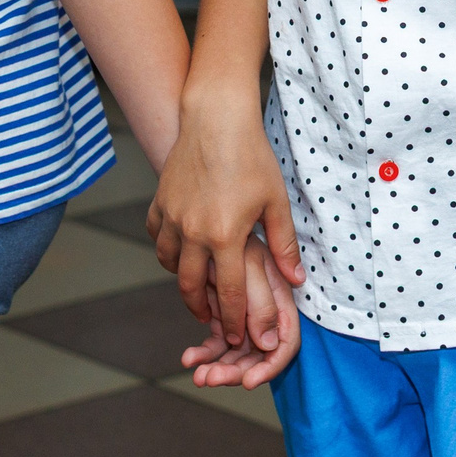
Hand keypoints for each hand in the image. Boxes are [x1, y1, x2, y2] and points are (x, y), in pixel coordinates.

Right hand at [147, 95, 305, 347]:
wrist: (216, 118)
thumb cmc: (251, 157)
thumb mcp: (275, 201)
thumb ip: (283, 245)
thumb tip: (297, 281)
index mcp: (225, 236)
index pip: (230, 294)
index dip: (234, 321)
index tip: (239, 337)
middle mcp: (193, 232)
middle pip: (192, 288)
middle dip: (203, 311)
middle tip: (213, 322)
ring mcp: (172, 217)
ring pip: (171, 265)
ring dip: (184, 281)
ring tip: (198, 288)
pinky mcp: (160, 203)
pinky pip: (158, 239)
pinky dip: (168, 251)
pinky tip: (181, 253)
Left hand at [182, 235, 301, 388]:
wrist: (210, 218)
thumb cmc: (237, 234)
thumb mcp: (253, 266)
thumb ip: (262, 304)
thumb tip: (268, 345)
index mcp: (280, 304)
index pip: (283, 346)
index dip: (268, 367)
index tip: (247, 382)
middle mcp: (264, 314)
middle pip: (256, 356)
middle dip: (234, 371)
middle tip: (210, 378)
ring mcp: (243, 316)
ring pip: (233, 353)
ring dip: (216, 366)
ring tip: (197, 373)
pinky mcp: (221, 315)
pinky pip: (215, 342)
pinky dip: (203, 352)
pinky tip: (188, 357)